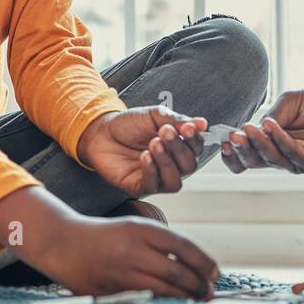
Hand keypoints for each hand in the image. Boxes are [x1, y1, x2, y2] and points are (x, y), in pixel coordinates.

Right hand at [0, 186, 219, 297]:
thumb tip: (199, 267)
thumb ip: (164, 244)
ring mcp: (120, 273)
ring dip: (184, 298)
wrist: (64, 244)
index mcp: (141, 229)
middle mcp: (132, 250)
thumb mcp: (136, 228)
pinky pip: (144, 301)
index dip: (204, 262)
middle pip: (177, 272)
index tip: (216, 274)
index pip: (184, 247)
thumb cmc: (108, 236)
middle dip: (198, 285)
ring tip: (196, 300)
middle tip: (208, 292)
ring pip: (163, 290)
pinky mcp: (110, 291)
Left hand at [78, 107, 207, 196]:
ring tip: (153, 144)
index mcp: (178, 147)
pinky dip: (152, 171)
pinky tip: (145, 156)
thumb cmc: (129, 124)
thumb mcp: (155, 116)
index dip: (194, 139)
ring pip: (175, 181)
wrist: (101, 132)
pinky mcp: (139, 187)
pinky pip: (153, 186)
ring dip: (167, 162)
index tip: (187, 128)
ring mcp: (156, 178)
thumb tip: (202, 124)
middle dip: (178, 148)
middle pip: (189, 166)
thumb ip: (178, 120)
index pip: (196, 148)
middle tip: (164, 132)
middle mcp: (171, 165)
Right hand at [220, 85, 303, 173]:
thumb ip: (272, 115)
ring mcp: (296, 160)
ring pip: (270, 159)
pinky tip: (271, 126)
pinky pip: (291, 154)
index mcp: (271, 140)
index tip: (224, 139)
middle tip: (233, 136)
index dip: (232, 151)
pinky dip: (279, 140)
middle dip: (240, 150)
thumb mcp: (290, 103)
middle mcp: (281, 153)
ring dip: (257, 144)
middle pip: (253, 161)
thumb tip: (253, 128)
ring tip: (249, 130)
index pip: (246, 154)